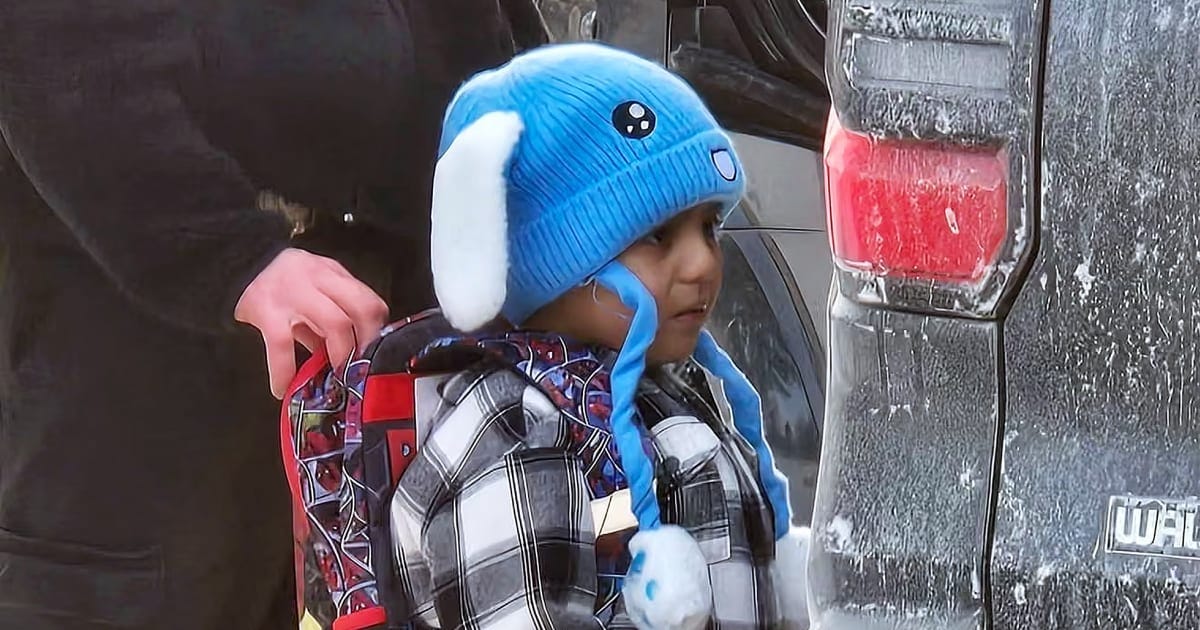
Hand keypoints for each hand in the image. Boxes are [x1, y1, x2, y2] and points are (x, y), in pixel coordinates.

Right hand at [235, 248, 388, 397]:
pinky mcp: (265, 310)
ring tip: (335, 377)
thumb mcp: (311, 293)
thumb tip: (352, 357)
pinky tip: (282, 389)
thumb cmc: (279, 286)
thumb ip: (331, 317)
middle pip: (361, 308)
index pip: (369, 299)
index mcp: (331, 273)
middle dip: (366, 343)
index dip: (377, 330)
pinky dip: (284, 371)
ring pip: (335, 322)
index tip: (374, 354)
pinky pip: (282, 345)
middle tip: (360, 368)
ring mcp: (292, 292)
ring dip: (340, 355)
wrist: (232, 265)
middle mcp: (317, 277)